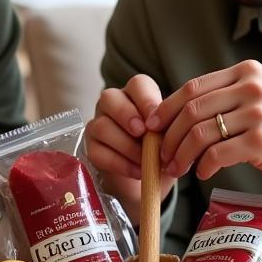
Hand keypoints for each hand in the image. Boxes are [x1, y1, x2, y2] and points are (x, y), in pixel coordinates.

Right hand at [85, 75, 174, 223]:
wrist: (149, 177)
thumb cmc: (162, 149)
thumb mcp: (170, 137)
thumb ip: (168, 129)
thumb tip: (166, 130)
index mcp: (136, 95)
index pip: (137, 84)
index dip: (146, 99)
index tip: (156, 120)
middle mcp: (113, 105)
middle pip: (110, 98)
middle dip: (127, 115)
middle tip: (142, 133)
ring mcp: (98, 125)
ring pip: (102, 126)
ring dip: (126, 145)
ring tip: (145, 161)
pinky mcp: (91, 148)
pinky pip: (98, 152)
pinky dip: (120, 164)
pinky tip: (137, 171)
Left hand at [146, 60, 261, 209]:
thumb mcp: (259, 96)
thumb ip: (224, 96)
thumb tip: (175, 113)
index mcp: (246, 72)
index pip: (192, 88)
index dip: (166, 108)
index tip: (150, 126)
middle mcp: (252, 88)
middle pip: (191, 110)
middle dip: (169, 135)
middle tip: (160, 155)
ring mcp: (258, 114)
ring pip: (200, 133)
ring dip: (181, 154)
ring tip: (177, 168)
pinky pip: (217, 154)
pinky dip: (204, 166)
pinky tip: (204, 173)